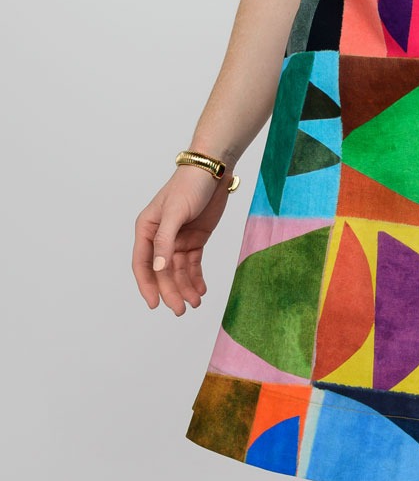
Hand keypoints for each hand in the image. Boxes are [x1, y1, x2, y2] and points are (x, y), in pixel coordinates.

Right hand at [132, 165, 233, 314]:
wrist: (214, 170)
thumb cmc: (190, 185)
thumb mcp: (175, 212)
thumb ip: (164, 240)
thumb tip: (156, 269)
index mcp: (147, 229)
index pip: (142, 263)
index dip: (147, 285)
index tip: (154, 304)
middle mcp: (159, 237)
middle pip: (162, 271)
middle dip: (170, 291)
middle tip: (180, 310)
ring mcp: (177, 239)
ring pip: (178, 271)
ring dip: (185, 288)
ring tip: (194, 303)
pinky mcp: (194, 239)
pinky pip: (192, 264)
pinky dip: (196, 278)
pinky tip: (201, 290)